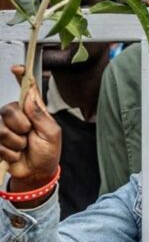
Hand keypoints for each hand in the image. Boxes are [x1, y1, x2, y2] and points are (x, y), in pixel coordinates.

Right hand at [1, 65, 60, 194]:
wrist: (37, 173)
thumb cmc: (48, 152)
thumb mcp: (51, 133)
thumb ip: (40, 114)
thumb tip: (29, 95)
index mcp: (33, 111)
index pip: (26, 90)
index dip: (21, 77)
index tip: (17, 68)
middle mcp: (18, 116)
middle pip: (9, 110)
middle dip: (21, 126)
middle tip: (29, 135)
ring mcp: (5, 129)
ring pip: (2, 129)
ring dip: (16, 143)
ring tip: (24, 147)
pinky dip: (10, 153)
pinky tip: (16, 154)